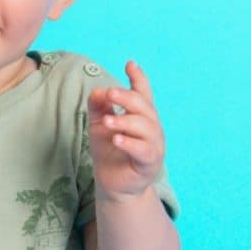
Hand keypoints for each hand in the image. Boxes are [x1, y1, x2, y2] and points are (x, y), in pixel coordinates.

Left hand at [86, 61, 165, 200]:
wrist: (114, 185)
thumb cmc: (110, 153)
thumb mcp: (99, 127)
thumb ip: (98, 108)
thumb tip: (97, 91)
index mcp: (140, 116)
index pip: (143, 93)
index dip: (138, 78)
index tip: (130, 64)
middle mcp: (151, 128)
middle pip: (144, 107)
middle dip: (127, 98)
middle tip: (109, 94)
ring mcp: (153, 145)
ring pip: (146, 127)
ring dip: (126, 121)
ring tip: (107, 121)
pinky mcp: (149, 163)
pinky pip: (143, 150)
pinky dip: (130, 143)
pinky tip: (116, 139)